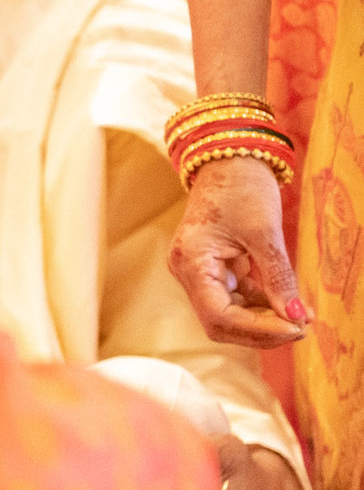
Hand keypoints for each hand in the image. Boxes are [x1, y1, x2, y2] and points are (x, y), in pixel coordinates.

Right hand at [169, 156, 307, 347]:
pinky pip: (235, 299)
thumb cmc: (241, 188)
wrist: (228, 159)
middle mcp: (187, 272)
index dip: (257, 330)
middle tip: (301, 327)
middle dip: (260, 331)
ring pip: (228, 315)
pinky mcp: (213, 269)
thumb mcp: (265, 233)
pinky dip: (261, 306)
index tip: (296, 328)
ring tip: (300, 317)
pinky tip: (288, 304)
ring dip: (264, 321)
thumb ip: (279, 279)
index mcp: (191, 262)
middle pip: (220, 323)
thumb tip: (296, 318)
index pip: (218, 316)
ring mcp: (198, 271)